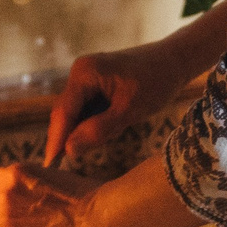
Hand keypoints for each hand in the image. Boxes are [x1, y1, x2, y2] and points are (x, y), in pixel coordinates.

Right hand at [44, 42, 185, 164]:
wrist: (175, 60)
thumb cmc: (156, 82)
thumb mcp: (129, 111)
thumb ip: (98, 130)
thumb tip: (69, 149)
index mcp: (84, 73)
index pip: (63, 113)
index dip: (56, 141)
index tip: (50, 166)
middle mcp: (80, 72)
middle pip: (66, 114)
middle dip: (73, 136)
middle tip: (78, 160)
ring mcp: (86, 77)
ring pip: (78, 114)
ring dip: (88, 130)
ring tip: (114, 132)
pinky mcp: (95, 84)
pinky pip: (88, 109)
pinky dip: (96, 123)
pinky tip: (116, 125)